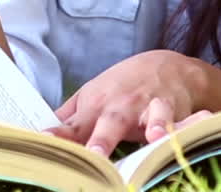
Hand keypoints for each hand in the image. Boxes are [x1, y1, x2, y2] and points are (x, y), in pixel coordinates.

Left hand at [48, 50, 212, 156]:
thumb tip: (39, 135)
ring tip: (151, 137)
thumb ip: (68, 118)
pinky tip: (178, 134)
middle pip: (111, 122)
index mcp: (96, 105)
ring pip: (150, 117)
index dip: (60, 134)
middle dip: (102, 138)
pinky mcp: (174, 110)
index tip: (43, 141)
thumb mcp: (92, 95)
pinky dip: (181, 126)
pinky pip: (180, 120)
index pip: (75, 124)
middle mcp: (122, 106)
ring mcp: (148, 107)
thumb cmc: (123, 86)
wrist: (168, 66)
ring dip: (151, 126)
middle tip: (93, 153)